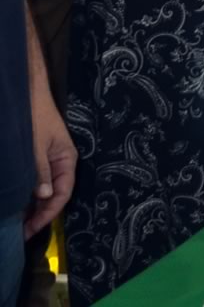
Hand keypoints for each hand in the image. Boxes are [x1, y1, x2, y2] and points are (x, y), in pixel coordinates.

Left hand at [24, 82, 73, 233]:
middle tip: (20, 233)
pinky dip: (26, 194)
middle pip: (53, 195)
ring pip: (42, 190)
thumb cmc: (34, 117)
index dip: (48, 214)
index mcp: (66, 160)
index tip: (30, 229)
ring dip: (31, 207)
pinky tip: (16, 203)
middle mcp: (59, 163)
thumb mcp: (35, 146)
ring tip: (16, 223)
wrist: (27, 92)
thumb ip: (40, 171)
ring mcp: (47, 161)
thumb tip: (45, 197)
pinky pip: (35, 181)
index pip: (62, 194)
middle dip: (38, 215)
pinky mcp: (36, 158)